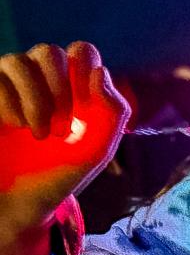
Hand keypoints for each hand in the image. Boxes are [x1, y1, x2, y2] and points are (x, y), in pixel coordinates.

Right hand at [0, 41, 128, 254]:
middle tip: (61, 129)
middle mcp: (39, 80)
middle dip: (58, 89)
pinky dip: (9, 104)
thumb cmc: (59, 175)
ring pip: (18, 61)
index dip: (83, 70)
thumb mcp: (97, 150)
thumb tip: (99, 71)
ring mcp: (8, 86)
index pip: (81, 52)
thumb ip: (113, 111)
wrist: (20, 203)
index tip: (83, 107)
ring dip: (35, 99)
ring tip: (40, 134)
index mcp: (71, 88)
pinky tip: (15, 128)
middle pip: (48, 52)